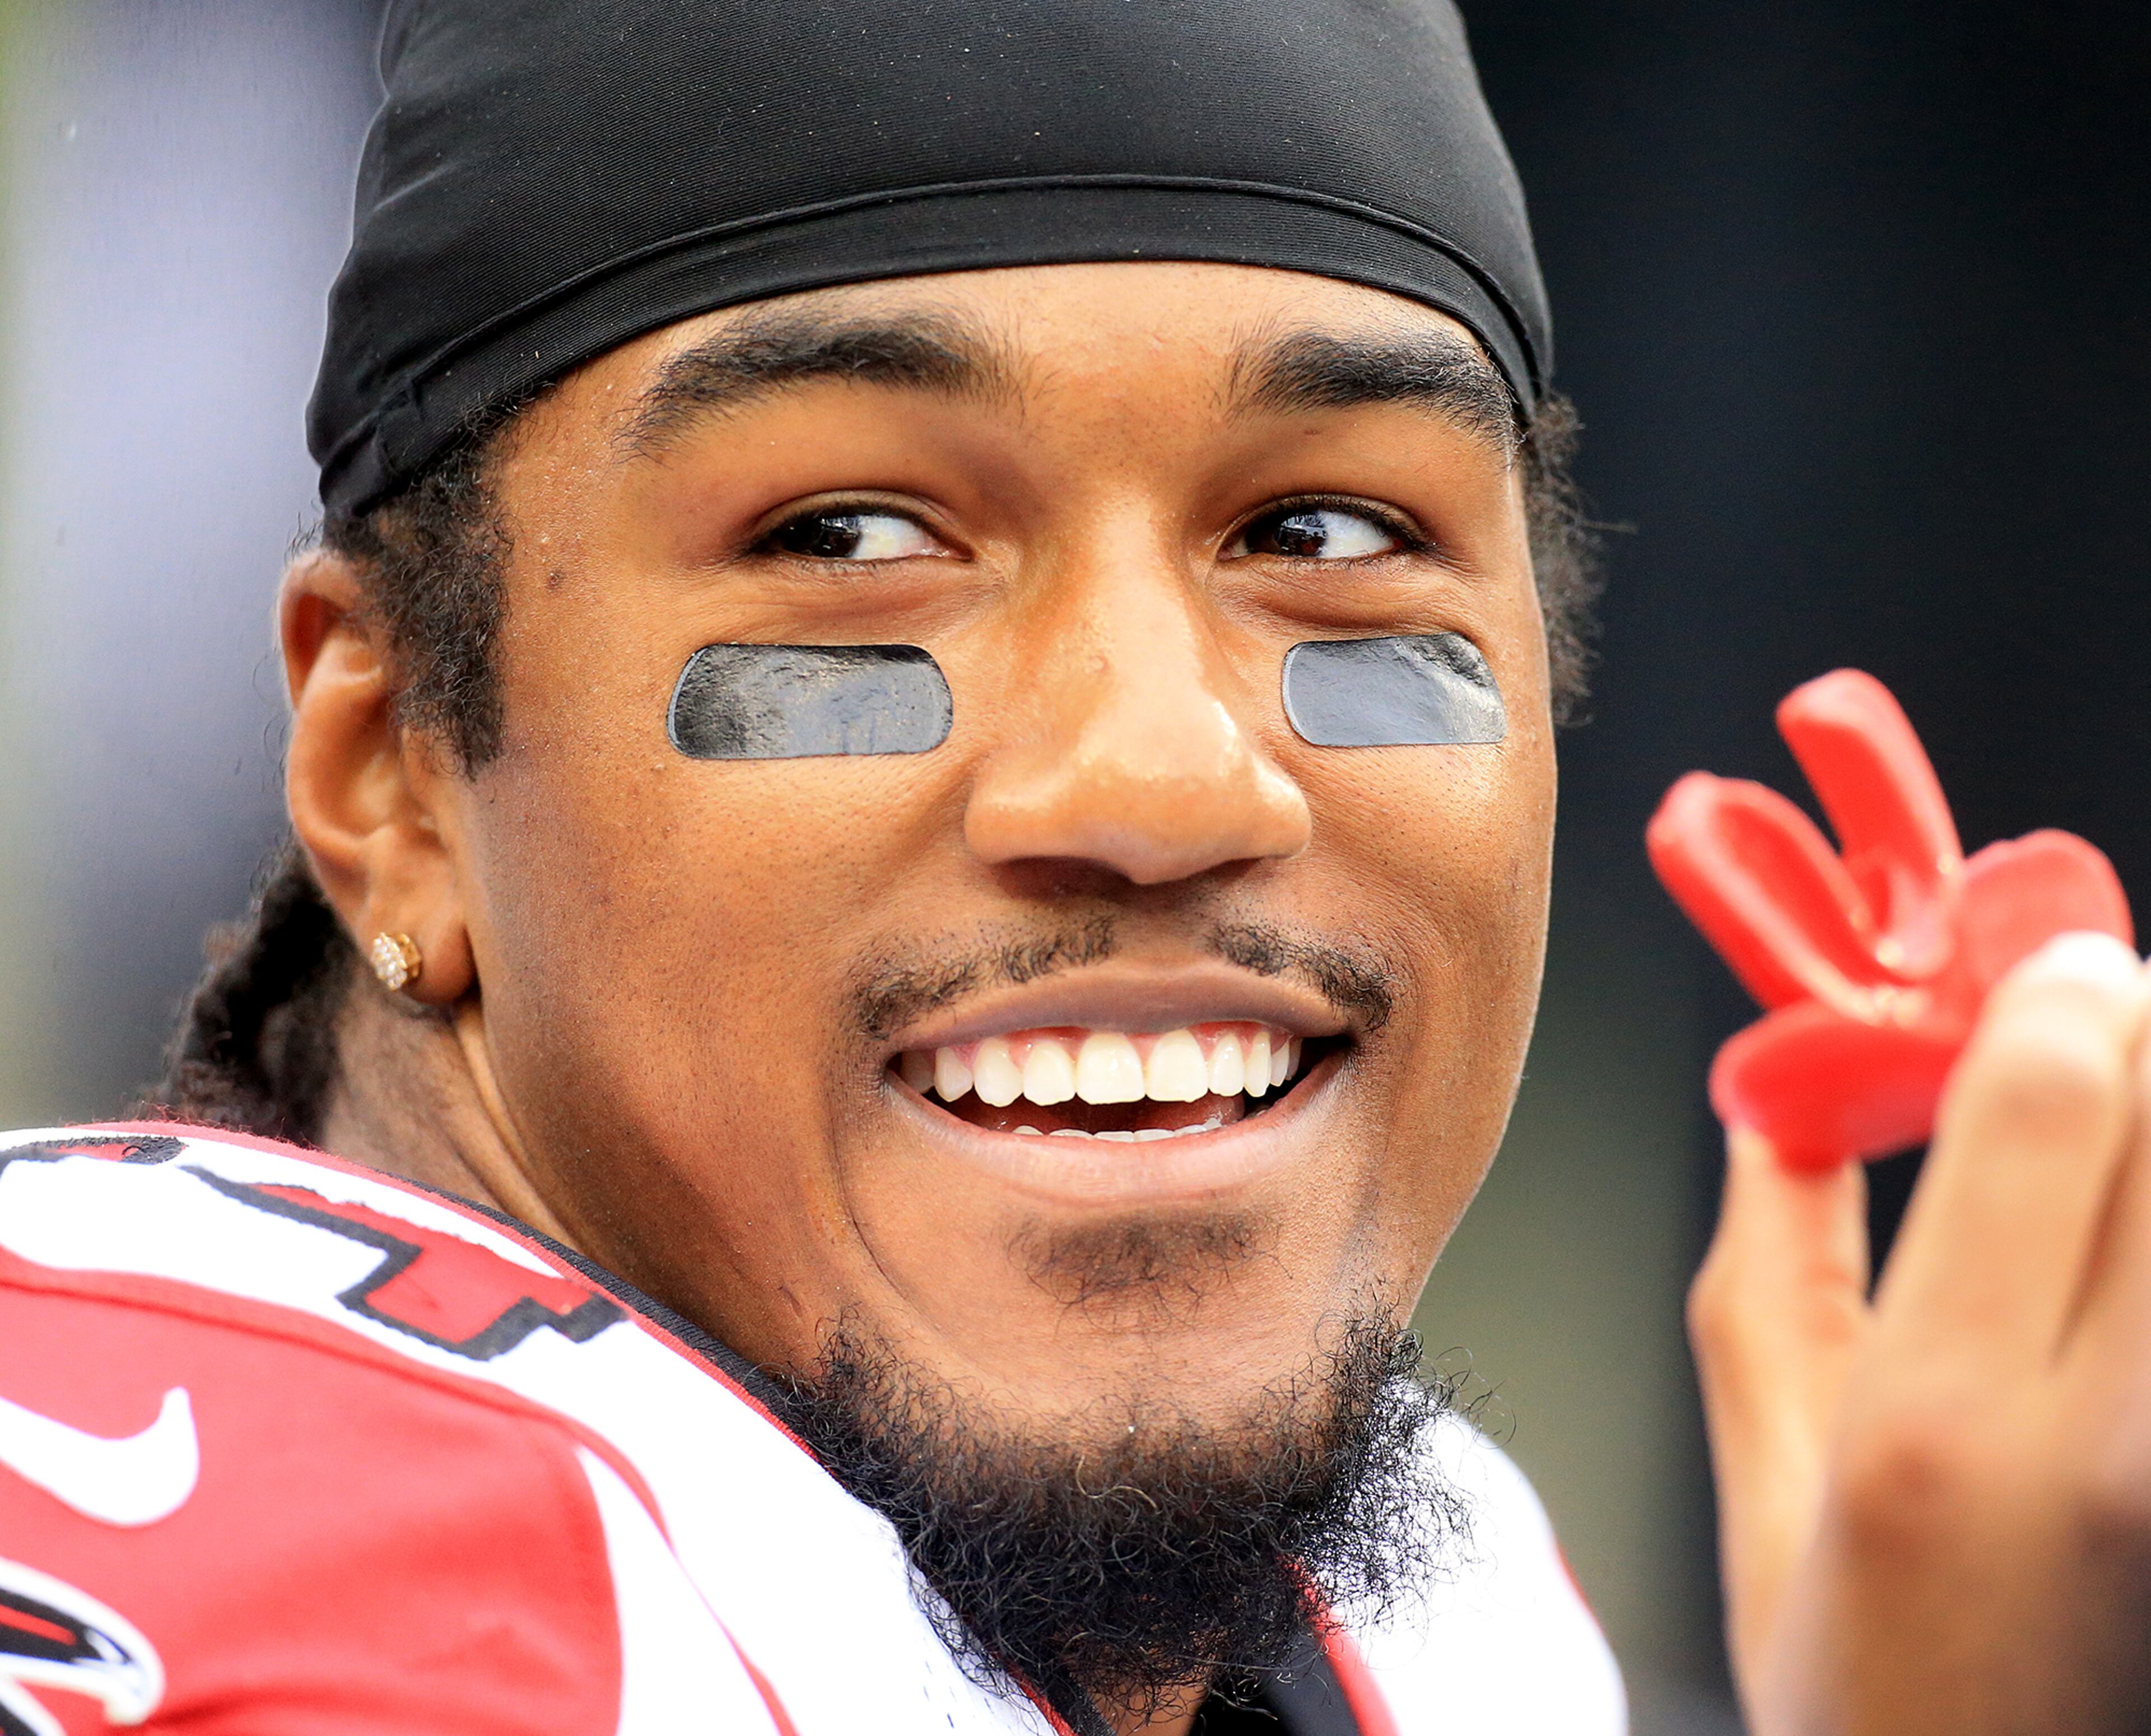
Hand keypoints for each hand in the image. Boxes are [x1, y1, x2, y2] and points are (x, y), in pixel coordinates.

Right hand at [1691, 930, 2150, 1733]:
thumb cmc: (1881, 1702)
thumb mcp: (1767, 1490)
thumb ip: (1767, 1274)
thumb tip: (1777, 1106)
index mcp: (1940, 1428)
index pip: (2049, 1100)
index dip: (2044, 987)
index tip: (2023, 965)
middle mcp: (2121, 1442)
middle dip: (2128, 1029)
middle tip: (2077, 1037)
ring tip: (2107, 1151)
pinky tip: (2123, 1244)